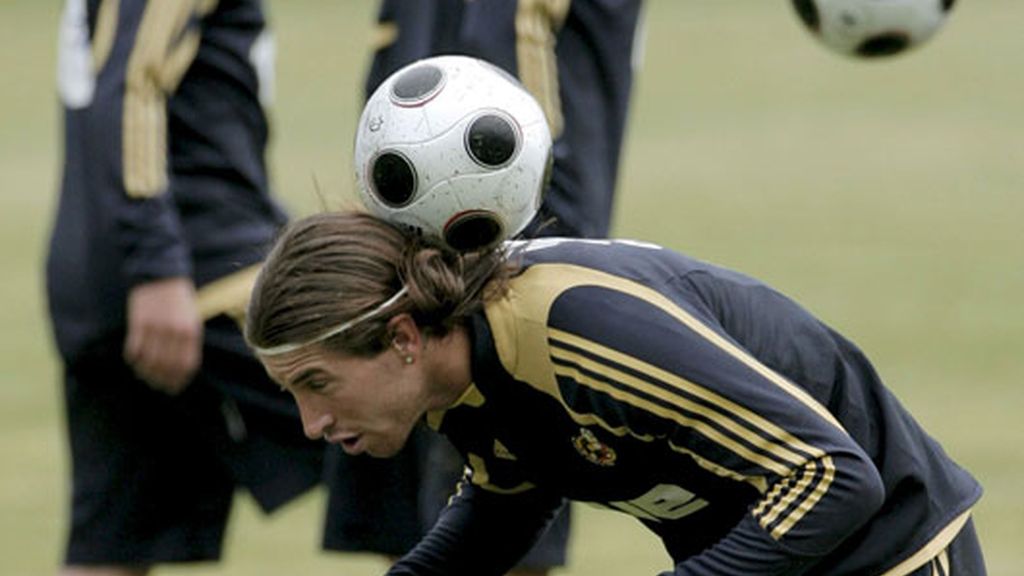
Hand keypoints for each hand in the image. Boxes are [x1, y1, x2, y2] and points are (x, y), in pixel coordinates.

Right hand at [123, 277, 202, 394]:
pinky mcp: (139, 322)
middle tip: (157, 385)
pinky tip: (134, 361)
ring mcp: (156, 327)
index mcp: (191, 331)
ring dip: (145, 372)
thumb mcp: (191, 319)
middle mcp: (174, 332)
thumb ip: (188, 341)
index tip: (173, 388)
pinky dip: (133, 359)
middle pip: (166, 366)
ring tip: (144, 375)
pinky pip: (134, 349)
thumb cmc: (178, 300)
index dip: (179, 380)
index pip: (186, 365)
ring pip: (148, 360)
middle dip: (161, 380)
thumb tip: (182, 368)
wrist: (161, 276)